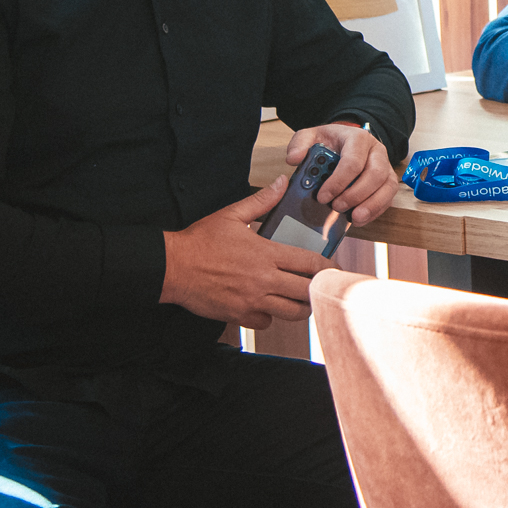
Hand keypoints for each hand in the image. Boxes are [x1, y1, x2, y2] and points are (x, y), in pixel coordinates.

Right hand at [160, 181, 328, 327]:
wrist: (173, 267)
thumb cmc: (201, 241)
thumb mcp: (232, 215)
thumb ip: (261, 201)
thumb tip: (281, 184)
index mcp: (266, 253)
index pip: (310, 264)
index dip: (327, 269)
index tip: (333, 270)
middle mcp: (263, 280)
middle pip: (307, 293)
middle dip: (318, 290)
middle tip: (319, 286)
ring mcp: (252, 300)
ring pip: (291, 313)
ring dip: (299, 306)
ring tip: (298, 298)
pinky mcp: (239, 315)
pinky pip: (266, 322)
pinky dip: (270, 316)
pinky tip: (267, 305)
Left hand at [286, 120, 399, 224]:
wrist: (345, 142)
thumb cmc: (330, 142)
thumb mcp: (312, 136)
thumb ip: (299, 144)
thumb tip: (294, 159)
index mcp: (358, 138)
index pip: (352, 161)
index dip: (338, 182)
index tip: (322, 196)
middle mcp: (376, 151)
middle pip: (375, 175)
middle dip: (355, 195)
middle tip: (336, 207)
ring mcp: (385, 167)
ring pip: (387, 187)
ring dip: (370, 205)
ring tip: (353, 217)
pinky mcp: (388, 182)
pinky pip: (388, 198)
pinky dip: (375, 211)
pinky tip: (359, 219)